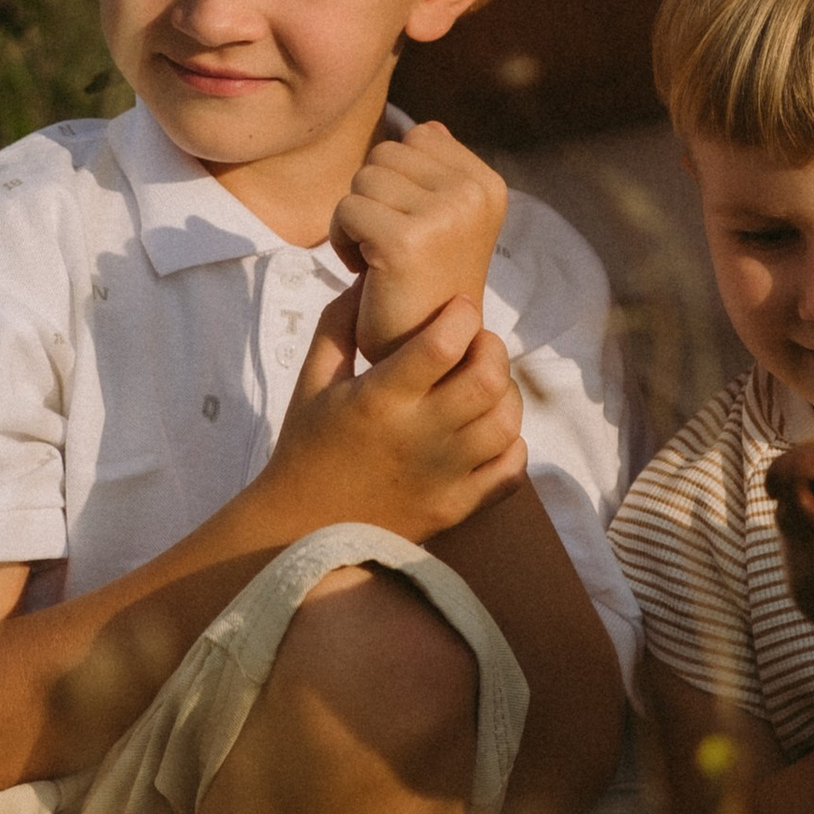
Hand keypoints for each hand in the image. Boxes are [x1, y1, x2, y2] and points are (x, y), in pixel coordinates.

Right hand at [266, 290, 526, 543]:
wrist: (302, 534)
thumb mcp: (312, 383)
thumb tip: (367, 279)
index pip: (443, 344)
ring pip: (507, 422)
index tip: (456, 308)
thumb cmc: (305, 450)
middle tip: (475, 346)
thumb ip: (338, 325)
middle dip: (492, 350)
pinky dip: (511, 444)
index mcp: (380, 400)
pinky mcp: (456, 508)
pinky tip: (486, 432)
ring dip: (505, 395)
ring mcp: (443, 476)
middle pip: (489, 380)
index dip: (461, 315)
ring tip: (482, 387)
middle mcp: (418, 437)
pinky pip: (511, 470)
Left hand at [332, 126, 507, 363]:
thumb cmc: (425, 287)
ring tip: (384, 261)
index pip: (416, 138)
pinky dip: (342, 242)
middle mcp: (475, 194)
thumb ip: (439, 171)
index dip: (400, 183)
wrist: (425, 361)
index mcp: (488, 185)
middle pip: (385, 154)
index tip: (417, 231)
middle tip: (397, 250)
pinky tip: (370, 272)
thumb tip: (429, 127)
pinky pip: (345, 209)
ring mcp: (446, 215)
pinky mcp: (406, 240)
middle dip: (376, 198)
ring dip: (358, 219)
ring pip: (363, 178)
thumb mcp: (445, 220)